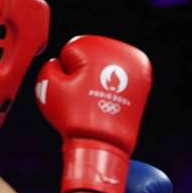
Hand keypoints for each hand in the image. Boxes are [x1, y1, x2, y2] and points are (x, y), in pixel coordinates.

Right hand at [36, 35, 152, 192]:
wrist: (104, 144)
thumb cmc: (75, 118)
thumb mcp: (47, 88)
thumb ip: (49, 66)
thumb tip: (59, 63)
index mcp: (97, 48)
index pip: (71, 51)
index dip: (66, 73)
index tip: (72, 90)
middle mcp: (122, 52)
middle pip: (92, 58)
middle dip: (84, 74)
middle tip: (84, 98)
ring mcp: (136, 67)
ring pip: (106, 68)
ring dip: (99, 80)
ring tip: (96, 101)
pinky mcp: (143, 82)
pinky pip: (121, 79)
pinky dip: (113, 87)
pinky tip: (108, 101)